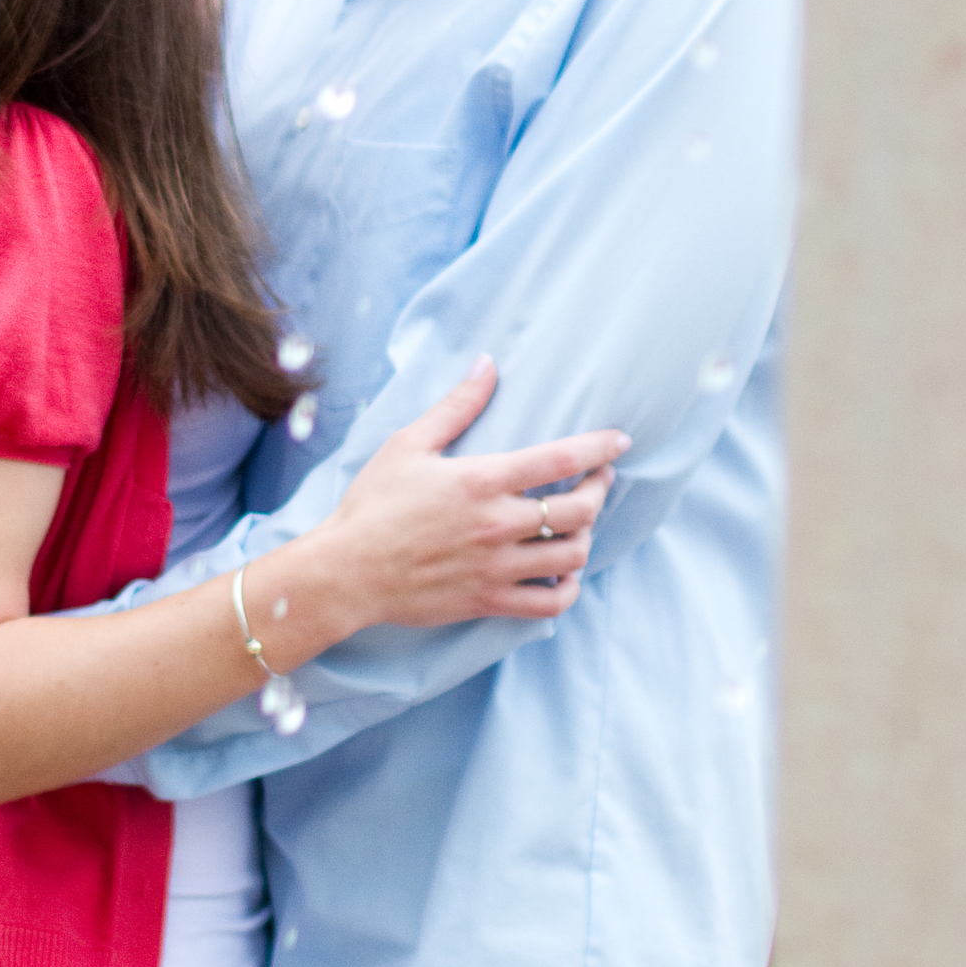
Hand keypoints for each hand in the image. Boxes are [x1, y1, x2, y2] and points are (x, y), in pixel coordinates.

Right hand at [288, 360, 627, 635]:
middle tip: (599, 482)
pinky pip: (551, 603)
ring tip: (579, 526)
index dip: (600, 447)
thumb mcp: (409, 443)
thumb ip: (457, 405)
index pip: (561, 459)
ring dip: (586, 538)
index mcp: (482, 480)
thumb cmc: (373, 504)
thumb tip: (488, 363)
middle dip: (600, 492)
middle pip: (580, 510)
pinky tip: (563, 574)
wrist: (346, 572)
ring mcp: (497, 567)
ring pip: (573, 556)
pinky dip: (568, 589)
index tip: (619, 442)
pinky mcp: (489, 601)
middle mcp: (498, 524)